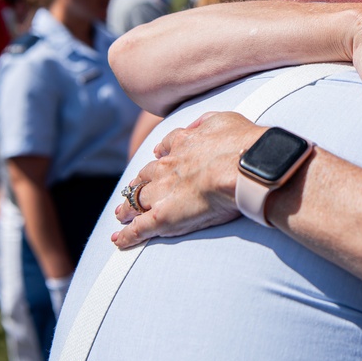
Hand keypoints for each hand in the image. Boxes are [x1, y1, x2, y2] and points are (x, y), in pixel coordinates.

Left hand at [112, 111, 267, 248]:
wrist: (241, 168)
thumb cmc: (241, 144)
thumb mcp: (223, 120)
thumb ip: (207, 122)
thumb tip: (197, 126)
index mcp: (182, 143)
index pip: (165, 149)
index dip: (160, 155)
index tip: (157, 157)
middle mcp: (167, 166)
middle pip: (145, 176)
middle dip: (137, 183)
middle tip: (131, 191)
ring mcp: (162, 192)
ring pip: (136, 200)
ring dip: (127, 207)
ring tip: (121, 215)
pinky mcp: (162, 216)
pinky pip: (140, 228)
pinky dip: (128, 235)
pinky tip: (120, 240)